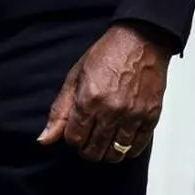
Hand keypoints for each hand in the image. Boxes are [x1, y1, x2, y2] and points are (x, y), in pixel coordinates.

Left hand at [38, 22, 171, 162]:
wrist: (142, 40)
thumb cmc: (108, 54)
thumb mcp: (75, 77)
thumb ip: (60, 111)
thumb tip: (44, 140)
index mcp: (89, 100)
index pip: (74, 139)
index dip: (72, 138)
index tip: (77, 131)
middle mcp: (111, 111)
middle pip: (93, 151)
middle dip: (87, 148)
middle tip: (90, 138)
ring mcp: (133, 115)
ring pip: (114, 154)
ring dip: (107, 152)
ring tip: (106, 141)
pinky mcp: (151, 116)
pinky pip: (137, 147)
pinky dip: (128, 150)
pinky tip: (122, 142)